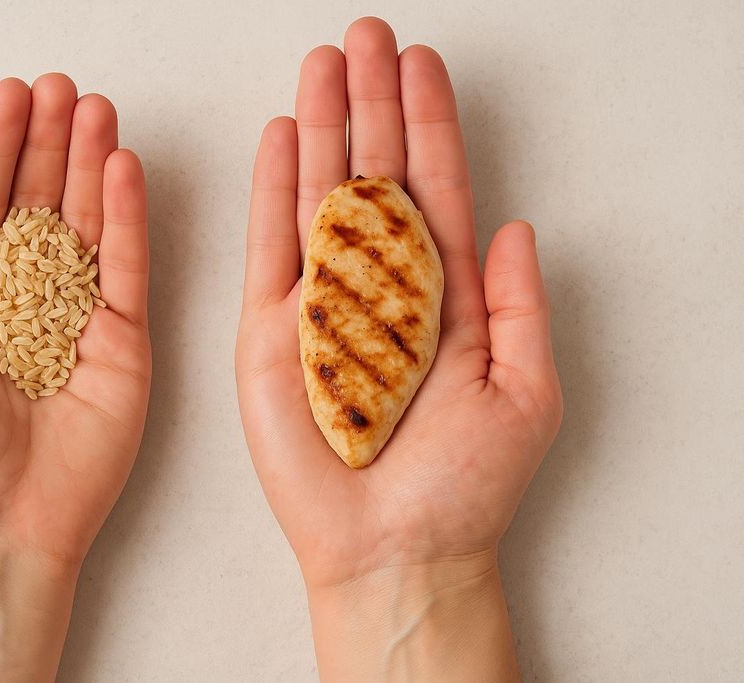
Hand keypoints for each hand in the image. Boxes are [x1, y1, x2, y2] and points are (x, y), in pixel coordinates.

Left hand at [0, 74, 148, 679]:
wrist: (0, 519)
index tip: (12, 97)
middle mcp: (24, 293)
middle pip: (40, 200)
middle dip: (51, 142)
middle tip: (64, 89)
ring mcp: (77, 313)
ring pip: (87, 222)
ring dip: (92, 164)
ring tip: (98, 112)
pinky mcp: (123, 338)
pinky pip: (126, 266)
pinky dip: (126, 217)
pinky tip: (123, 170)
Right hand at [235, 18, 560, 679]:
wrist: (396, 548)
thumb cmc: (465, 486)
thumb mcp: (526, 392)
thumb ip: (521, 306)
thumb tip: (519, 226)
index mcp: (441, 295)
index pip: (435, 189)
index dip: (430, 123)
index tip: (422, 63)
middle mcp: (377, 288)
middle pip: (374, 174)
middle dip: (372, 102)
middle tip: (367, 35)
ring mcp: (319, 304)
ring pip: (319, 195)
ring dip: (323, 125)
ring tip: (324, 62)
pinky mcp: (270, 332)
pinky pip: (270, 247)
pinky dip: (273, 189)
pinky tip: (280, 136)